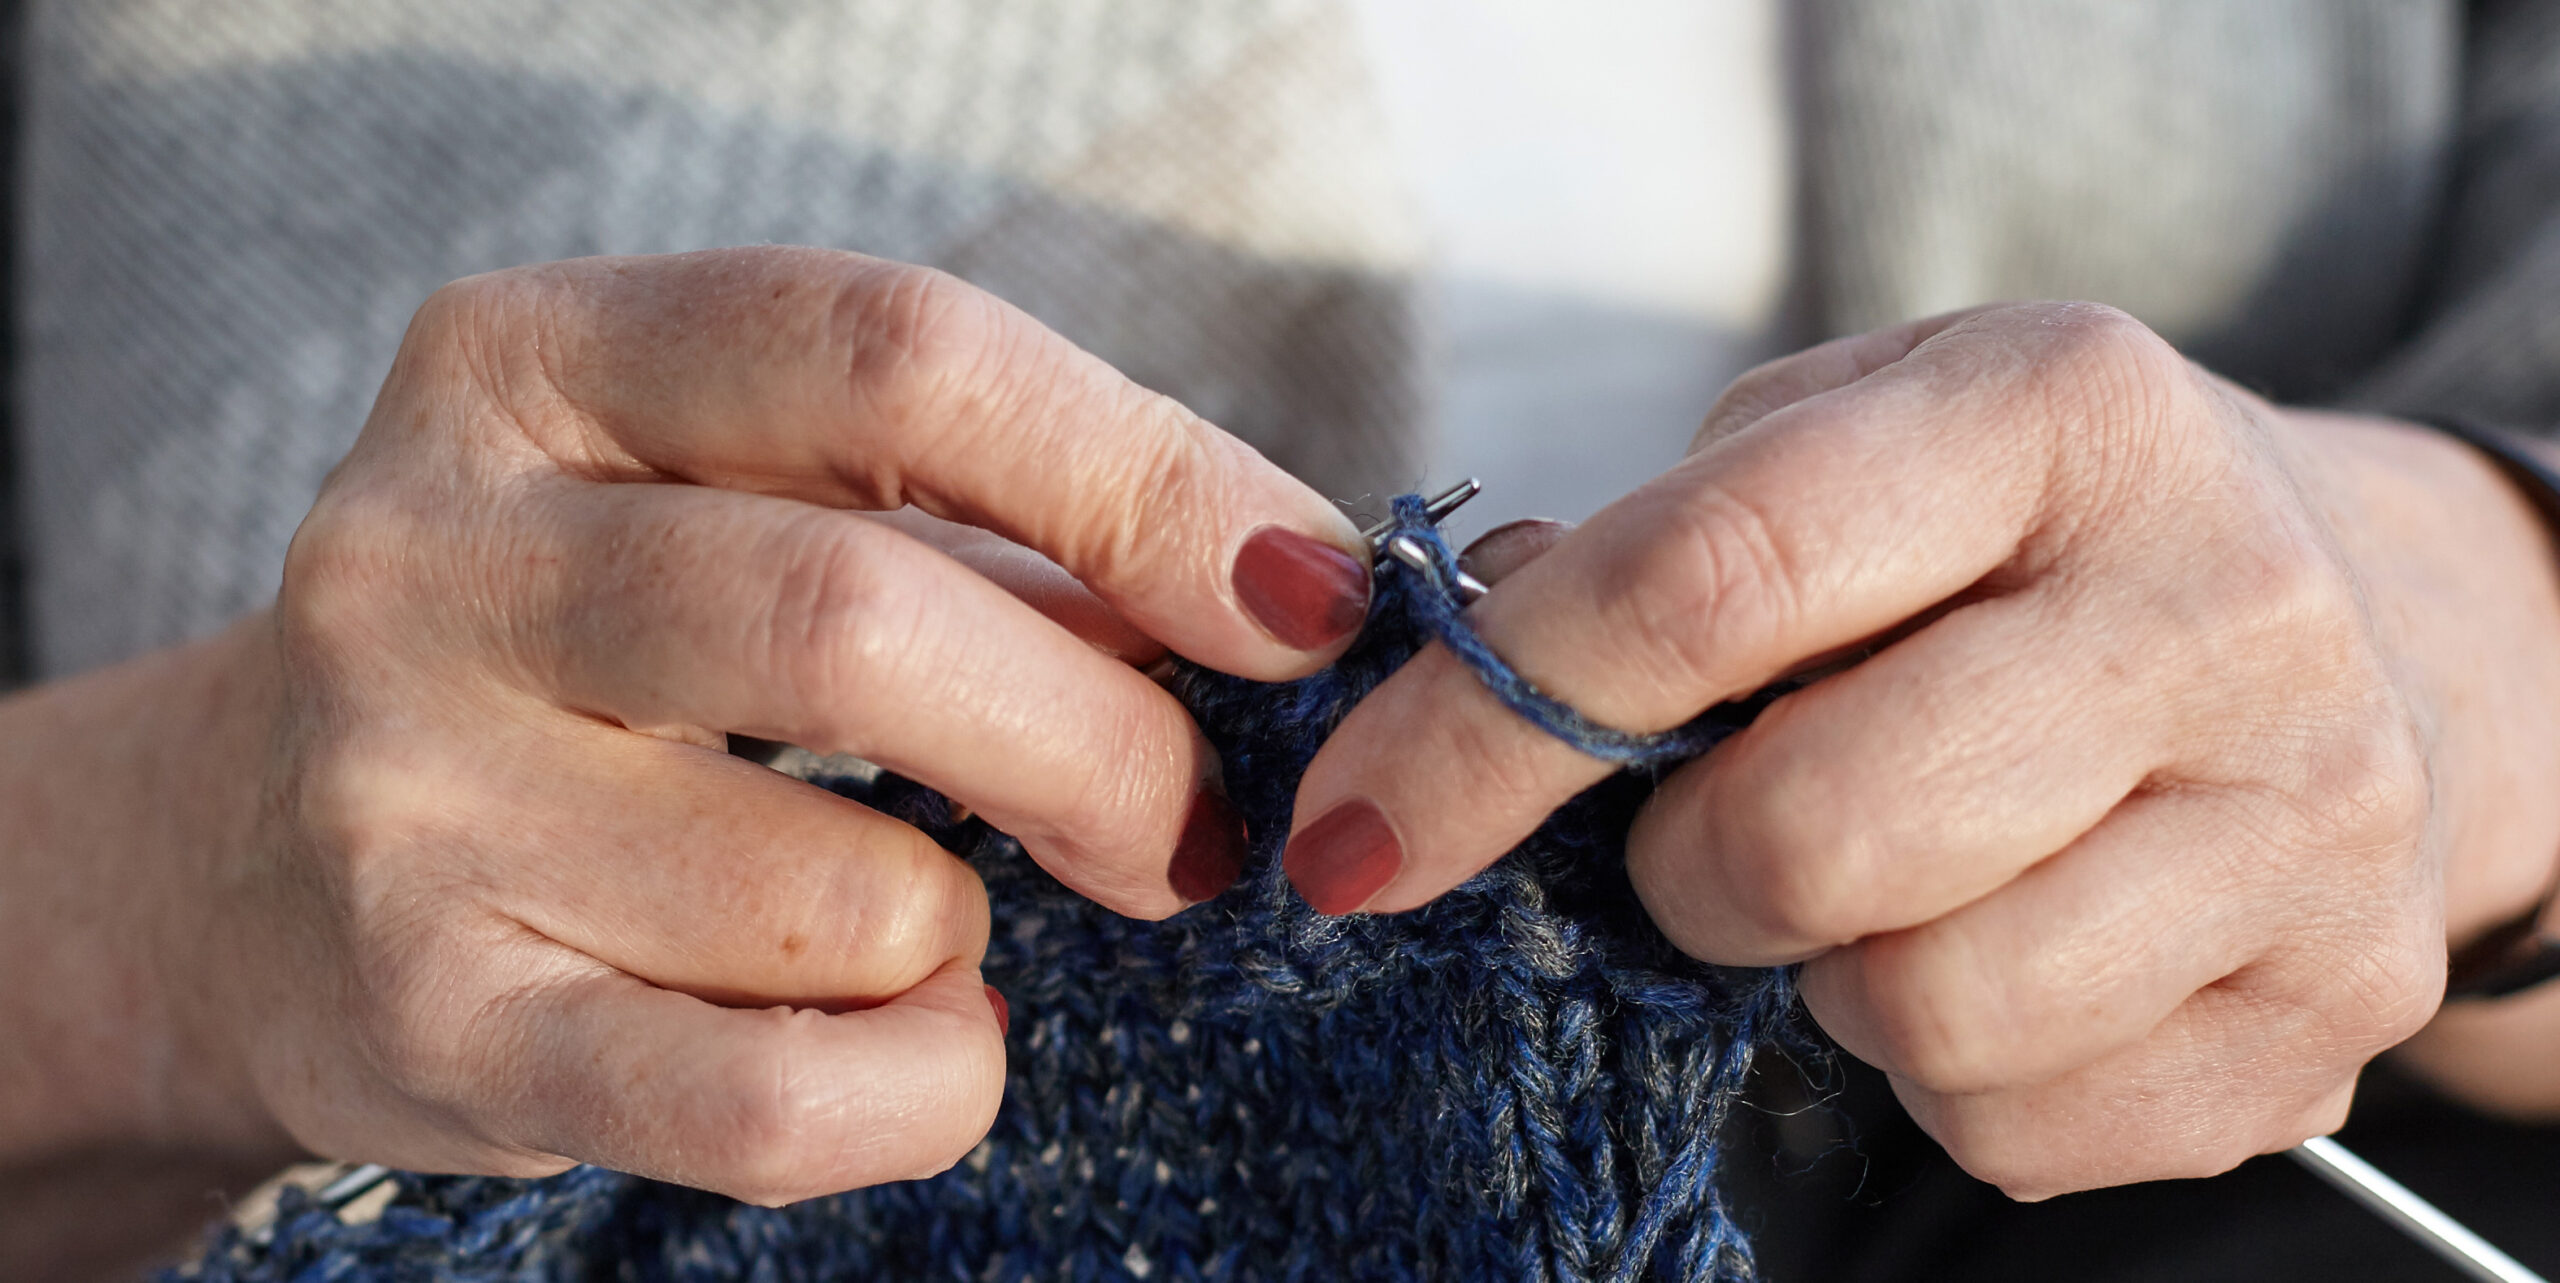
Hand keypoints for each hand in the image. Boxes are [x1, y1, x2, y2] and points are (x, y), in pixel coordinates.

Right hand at [139, 248, 1367, 1204]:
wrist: (252, 865)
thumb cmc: (589, 659)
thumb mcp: (737, 509)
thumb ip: (982, 531)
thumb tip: (1266, 606)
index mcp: (540, 362)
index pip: (898, 354)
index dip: (1146, 478)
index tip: (1297, 599)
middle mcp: (434, 556)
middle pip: (867, 621)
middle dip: (1106, 747)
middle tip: (1187, 827)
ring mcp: (408, 797)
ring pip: (847, 893)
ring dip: (977, 929)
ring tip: (940, 913)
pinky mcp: (433, 1020)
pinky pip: (773, 1098)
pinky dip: (926, 1084)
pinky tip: (924, 1036)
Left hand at [1284, 303, 2559, 1195]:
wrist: (2365, 629)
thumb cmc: (2031, 539)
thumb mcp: (1852, 451)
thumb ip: (1647, 544)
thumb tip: (1436, 658)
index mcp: (2056, 411)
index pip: (1709, 580)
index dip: (1485, 732)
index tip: (1350, 835)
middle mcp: (2218, 600)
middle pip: (1807, 834)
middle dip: (1682, 875)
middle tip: (1711, 836)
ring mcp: (2306, 818)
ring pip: (1921, 1009)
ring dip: (1826, 977)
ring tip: (1886, 885)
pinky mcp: (2329, 1009)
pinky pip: (2019, 1127)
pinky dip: (1946, 1073)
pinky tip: (1999, 953)